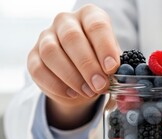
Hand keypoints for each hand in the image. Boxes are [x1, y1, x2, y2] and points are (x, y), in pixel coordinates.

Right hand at [27, 4, 119, 128]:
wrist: (82, 79)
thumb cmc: (101, 64)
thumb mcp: (112, 62)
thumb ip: (115, 67)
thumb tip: (123, 78)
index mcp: (90, 17)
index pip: (97, 25)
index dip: (104, 46)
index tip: (111, 67)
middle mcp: (66, 22)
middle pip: (72, 38)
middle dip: (88, 65)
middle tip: (100, 84)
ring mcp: (46, 37)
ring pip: (51, 52)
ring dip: (72, 76)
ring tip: (88, 91)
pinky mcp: (33, 56)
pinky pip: (38, 69)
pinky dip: (56, 84)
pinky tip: (72, 93)